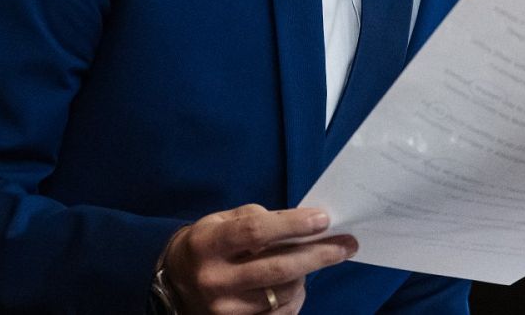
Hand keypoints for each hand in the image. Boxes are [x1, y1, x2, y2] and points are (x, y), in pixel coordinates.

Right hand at [161, 204, 356, 313]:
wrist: (177, 282)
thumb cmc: (210, 243)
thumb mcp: (224, 220)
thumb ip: (259, 220)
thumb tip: (304, 223)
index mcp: (208, 244)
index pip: (255, 233)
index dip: (292, 225)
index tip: (324, 219)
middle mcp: (213, 280)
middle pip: (276, 268)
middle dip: (318, 255)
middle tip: (347, 244)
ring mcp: (224, 310)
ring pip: (282, 294)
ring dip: (306, 276)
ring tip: (315, 260)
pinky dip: (296, 298)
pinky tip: (299, 283)